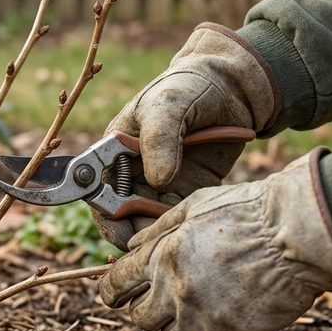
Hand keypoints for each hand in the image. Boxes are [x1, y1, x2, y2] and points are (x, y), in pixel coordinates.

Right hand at [93, 23, 278, 248]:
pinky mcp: (186, 192)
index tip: (120, 230)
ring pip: (148, 222)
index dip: (104, 213)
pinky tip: (189, 234)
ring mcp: (160, 184)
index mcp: (114, 151)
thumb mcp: (169, 105)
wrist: (233, 86)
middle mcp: (132, 172)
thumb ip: (159, 140)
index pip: (97, 189)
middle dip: (132, 232)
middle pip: (120, 214)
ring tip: (174, 241)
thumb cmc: (190, 86)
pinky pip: (176, 218)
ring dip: (156, 234)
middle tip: (152, 244)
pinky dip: (178, 229)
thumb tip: (157, 180)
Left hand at [98, 150, 331, 330]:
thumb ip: (157, 230)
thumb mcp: (193, 206)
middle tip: (165, 300)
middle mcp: (176, 292)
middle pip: (140, 318)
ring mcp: (203, 319)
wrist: (300, 235)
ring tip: (197, 311)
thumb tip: (130, 246)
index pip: (115, 287)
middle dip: (147, 308)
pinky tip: (216, 329)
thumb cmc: (248, 213)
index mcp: (161, 258)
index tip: (117, 295)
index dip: (112, 291)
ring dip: (177, 328)